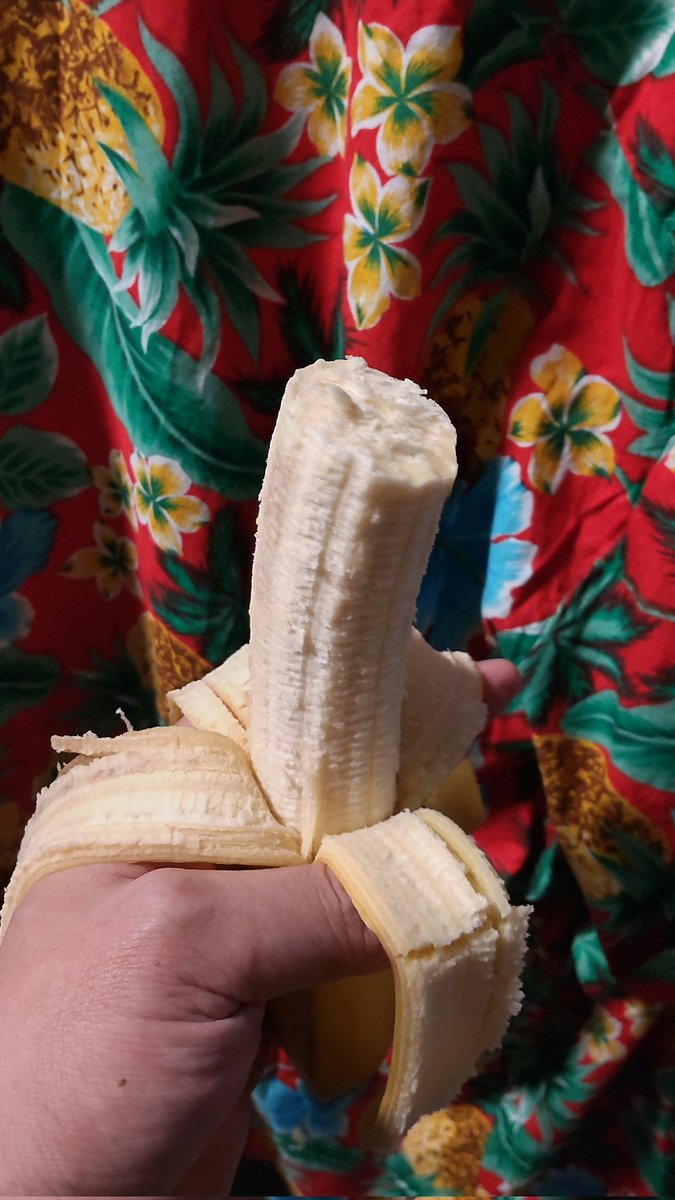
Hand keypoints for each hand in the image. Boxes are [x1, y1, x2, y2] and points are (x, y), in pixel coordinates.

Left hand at [0, 660, 519, 1196]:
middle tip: (487, 739)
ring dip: (406, 884)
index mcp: (159, 810)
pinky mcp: (256, 1008)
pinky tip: (436, 950)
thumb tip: (434, 880)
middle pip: (325, 810)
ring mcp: (227, 937)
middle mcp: (193, 858)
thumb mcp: (189, 944)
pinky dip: (392, 961)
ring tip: (475, 853)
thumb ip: (314, 901)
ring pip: (341, 887)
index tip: (466, 683)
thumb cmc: (80, 1061)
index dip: (373, 713)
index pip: (281, 737)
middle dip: (406, 790)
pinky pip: (342, 963)